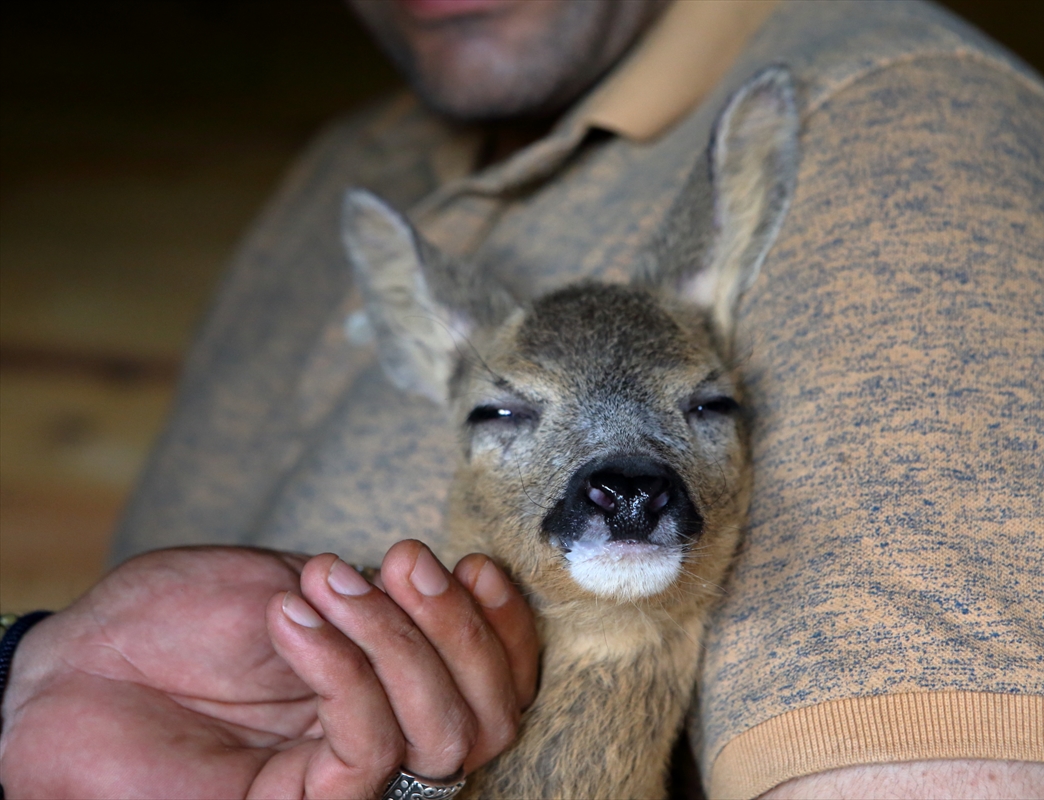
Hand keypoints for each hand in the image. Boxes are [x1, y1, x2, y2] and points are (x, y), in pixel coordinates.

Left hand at [0, 542, 538, 798]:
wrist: (76, 665)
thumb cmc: (176, 617)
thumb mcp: (297, 583)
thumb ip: (380, 598)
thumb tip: (452, 589)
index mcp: (392, 679)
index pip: (493, 680)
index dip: (504, 627)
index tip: (473, 564)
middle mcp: (383, 732)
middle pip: (488, 716)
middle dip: (461, 630)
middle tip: (407, 560)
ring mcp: (343, 775)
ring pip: (443, 735)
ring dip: (402, 640)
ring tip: (330, 580)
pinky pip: (366, 745)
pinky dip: (345, 669)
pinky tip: (295, 618)